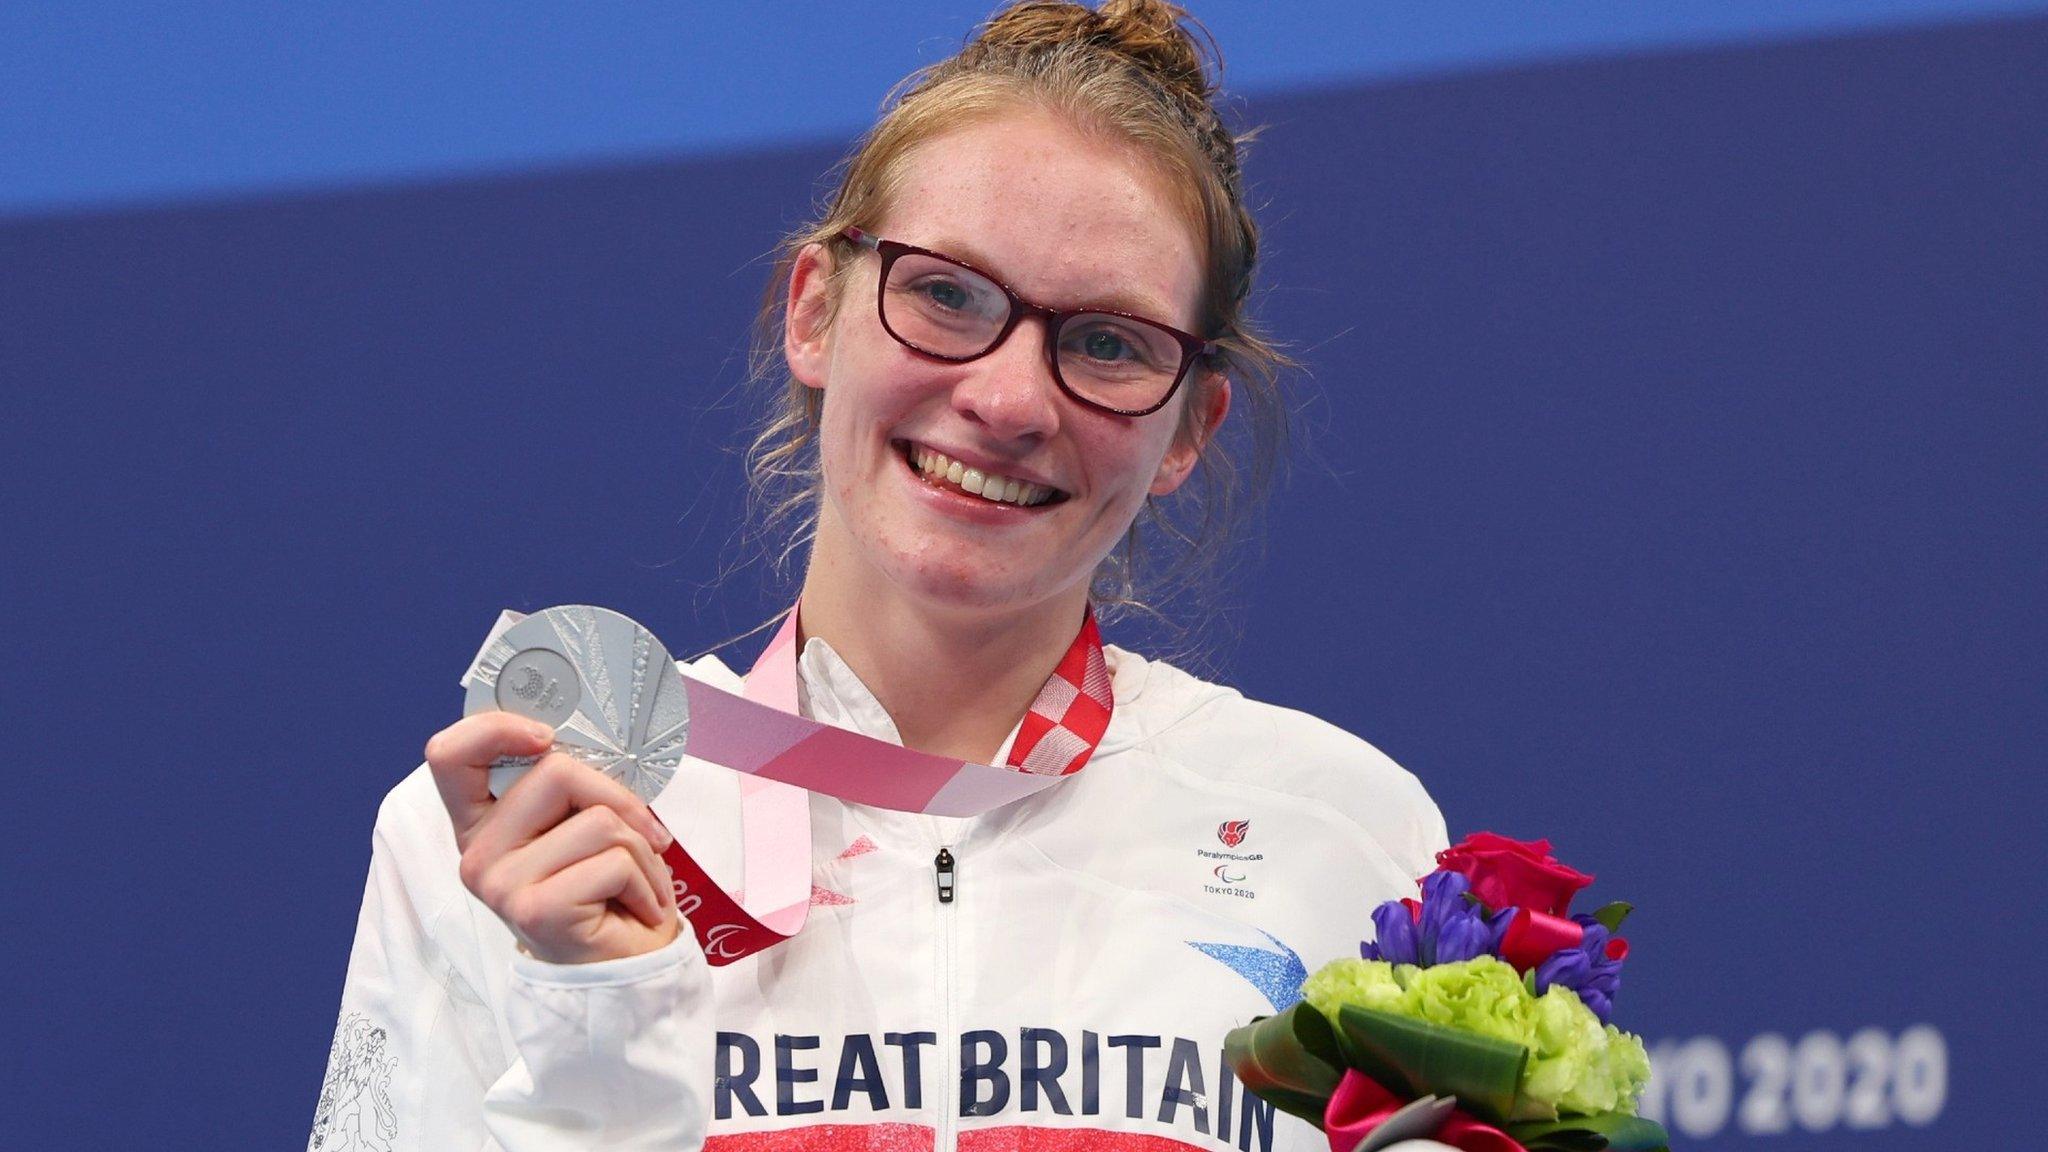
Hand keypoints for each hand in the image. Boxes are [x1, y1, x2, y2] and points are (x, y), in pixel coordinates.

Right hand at [424, 712, 680, 963]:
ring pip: (598, 819)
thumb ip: (570, 787)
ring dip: (643, 850)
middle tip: (645, 838)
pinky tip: (638, 910)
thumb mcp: (581, 826)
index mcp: (482, 823)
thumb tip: (601, 740)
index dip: (495, 727)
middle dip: (621, 799)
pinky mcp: (535, 909)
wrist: (626, 971)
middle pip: (555, 770)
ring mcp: (499, 884)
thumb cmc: (607, 891)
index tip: (546, 736)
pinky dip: (646, 882)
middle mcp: (477, 853)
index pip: (450, 755)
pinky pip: (614, 861)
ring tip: (640, 884)